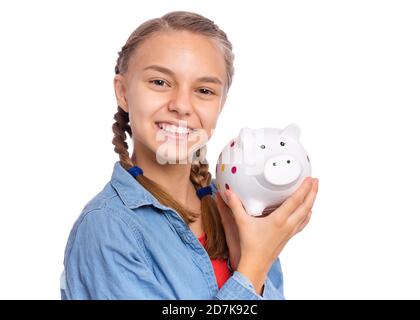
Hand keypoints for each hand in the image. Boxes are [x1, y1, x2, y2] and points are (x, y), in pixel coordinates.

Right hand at [219, 177, 318, 293]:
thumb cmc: (250, 244)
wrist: (256, 263)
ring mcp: (290, 231)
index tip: (310, 179)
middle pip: (306, 206)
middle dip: (312, 192)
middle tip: (316, 180)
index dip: (304, 189)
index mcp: (278, 219)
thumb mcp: (242, 222)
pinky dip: (307, 215)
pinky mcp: (290, 236)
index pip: (295, 201)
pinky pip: (303, 223)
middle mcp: (288, 224)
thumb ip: (235, 206)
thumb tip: (228, 192)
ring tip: (313, 191)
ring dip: (311, 201)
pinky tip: (309, 212)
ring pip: (306, 214)